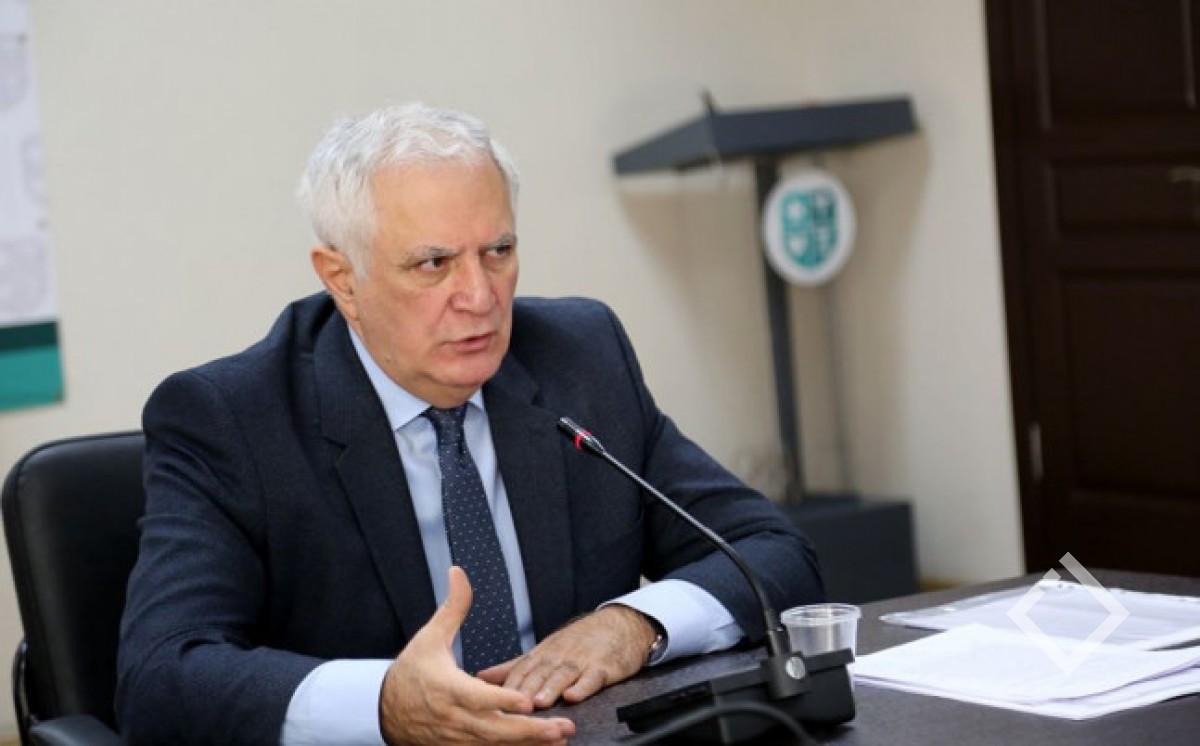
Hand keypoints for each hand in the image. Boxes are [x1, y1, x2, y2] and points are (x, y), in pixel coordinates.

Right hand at [379, 566, 574, 744]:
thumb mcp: (430, 636)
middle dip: (530, 731)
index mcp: (447, 687)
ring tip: (559, 740)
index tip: (528, 701)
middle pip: (494, 729)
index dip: (503, 700)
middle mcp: (453, 717)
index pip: (477, 697)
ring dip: (528, 743)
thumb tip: (458, 572)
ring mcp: (456, 737)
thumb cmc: (411, 671)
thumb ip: (453, 606)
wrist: (383, 709)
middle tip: (562, 727)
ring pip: (495, 745)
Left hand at [478, 605, 657, 708]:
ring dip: (550, 688)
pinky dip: (583, 686)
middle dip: (525, 690)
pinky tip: (574, 697)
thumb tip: (482, 677)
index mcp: (543, 653)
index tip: (494, 700)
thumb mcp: (545, 650)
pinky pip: (593, 677)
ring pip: (563, 674)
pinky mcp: (605, 666)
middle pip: (540, 673)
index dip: (508, 685)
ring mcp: (583, 659)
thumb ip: (514, 666)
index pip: (521, 669)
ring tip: (539, 703)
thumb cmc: (580, 641)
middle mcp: (560, 655)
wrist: (621, 625)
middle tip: (512, 706)